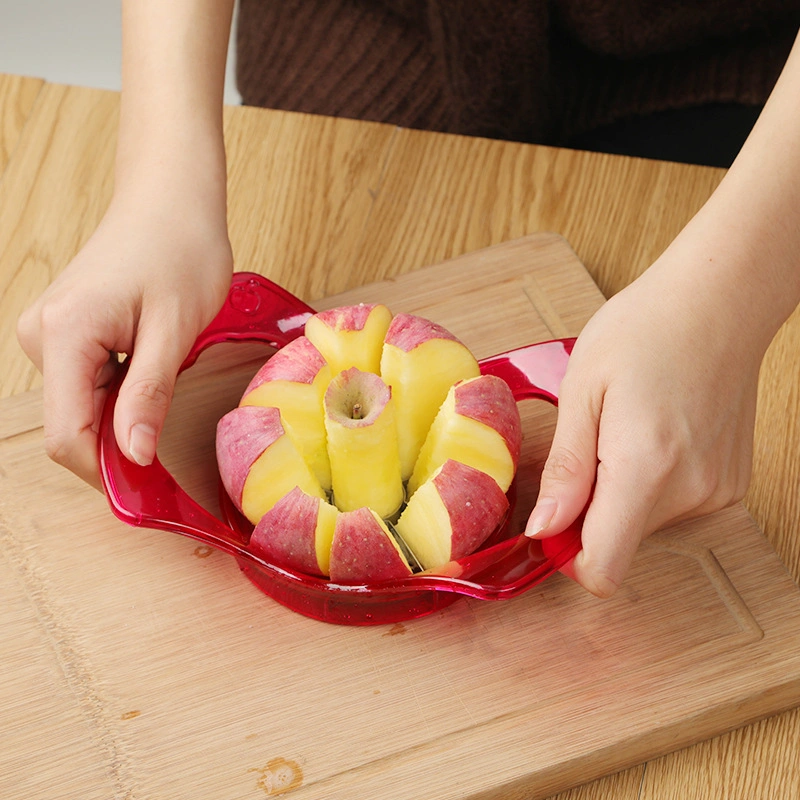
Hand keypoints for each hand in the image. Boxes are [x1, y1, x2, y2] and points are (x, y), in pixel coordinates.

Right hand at [16, 190, 232, 488]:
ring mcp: (50, 335)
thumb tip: (131, 456)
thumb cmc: (180, 252)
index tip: (150, 493)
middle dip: (117, 449)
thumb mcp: (174, 330)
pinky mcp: (66, 334)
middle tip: (169, 458)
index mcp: (64, 334)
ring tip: (165, 396)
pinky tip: (149, 381)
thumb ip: (148, 395)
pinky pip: (87, 387)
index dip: (107, 472)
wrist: (172, 202)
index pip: (69, 434)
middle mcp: (42, 337)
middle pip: (72, 425)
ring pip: (81, 409)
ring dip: (121, 421)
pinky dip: (117, 400)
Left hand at [525, 258, 761, 596]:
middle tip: (590, 445)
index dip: (566, 556)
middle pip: (619, 542)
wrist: (718, 299)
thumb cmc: (645, 329)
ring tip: (623, 430)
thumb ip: (565, 469)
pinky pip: (673, 505)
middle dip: (590, 509)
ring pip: (644, 523)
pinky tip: (652, 433)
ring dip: (621, 491)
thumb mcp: (581, 390)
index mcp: (645, 469)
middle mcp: (690, 491)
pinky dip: (652, 481)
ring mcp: (717, 490)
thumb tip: (543, 530)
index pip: (603, 569)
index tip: (551, 520)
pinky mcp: (731, 482)